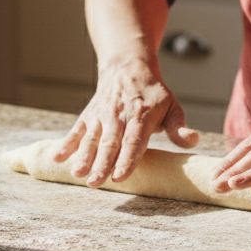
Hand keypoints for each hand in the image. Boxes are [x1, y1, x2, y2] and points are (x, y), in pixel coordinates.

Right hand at [55, 58, 199, 186]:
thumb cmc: (153, 94)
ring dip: (83, 157)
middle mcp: (118, 117)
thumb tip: (193, 140)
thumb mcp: (172, 107)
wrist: (127, 67)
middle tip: (95, 183)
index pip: (133, 142)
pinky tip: (57, 159)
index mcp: (141, 117)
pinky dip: (66, 144)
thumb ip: (178, 128)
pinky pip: (76, 131)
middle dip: (102, 164)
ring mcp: (101, 116)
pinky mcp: (88, 116)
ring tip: (77, 174)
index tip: (120, 176)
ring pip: (91, 139)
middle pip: (109, 144)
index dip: (126, 159)